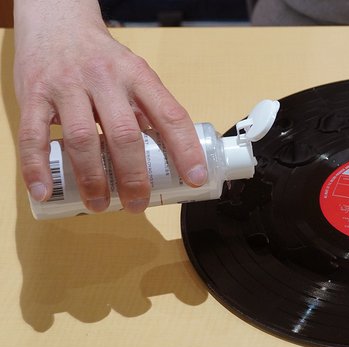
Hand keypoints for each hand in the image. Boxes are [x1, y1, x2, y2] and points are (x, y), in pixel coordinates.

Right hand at [13, 0, 206, 212]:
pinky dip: (37, 167)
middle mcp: (105, 79)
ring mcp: (67, 85)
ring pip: (83, 139)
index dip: (186, 150)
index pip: (170, 115)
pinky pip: (34, 135)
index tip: (195, 178)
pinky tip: (45, 191)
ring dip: (93, 179)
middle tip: (137, 204)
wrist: (56, 21)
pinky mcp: (34, 94)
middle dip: (134, 176)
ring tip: (99, 204)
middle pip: (125, 134)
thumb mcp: (133, 75)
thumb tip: (168, 158)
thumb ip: (147, 111)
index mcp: (138, 76)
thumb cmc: (102, 59)